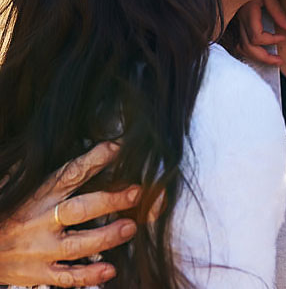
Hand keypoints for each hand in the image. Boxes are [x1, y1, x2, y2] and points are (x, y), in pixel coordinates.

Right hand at [0, 142, 139, 286]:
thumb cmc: (9, 210)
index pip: (70, 173)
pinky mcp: (37, 272)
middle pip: (78, 209)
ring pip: (76, 244)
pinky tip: (110, 270)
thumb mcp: (26, 185)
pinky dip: (88, 276)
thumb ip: (56, 173)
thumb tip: (95, 148)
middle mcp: (40, 221)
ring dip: (106, 237)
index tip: (118, 148)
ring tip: (130, 227)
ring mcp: (39, 249)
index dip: (95, 159)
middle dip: (109, 201)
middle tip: (135, 193)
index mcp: (39, 195)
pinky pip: (66, 276)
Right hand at [236, 0, 285, 65]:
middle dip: (264, 57)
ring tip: (271, 59)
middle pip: (247, 47)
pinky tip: (258, 49)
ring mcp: (235, 20)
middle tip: (280, 61)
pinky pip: (238, 40)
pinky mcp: (235, 20)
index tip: (284, 37)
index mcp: (247, 12)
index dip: (271, 40)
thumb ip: (277, 11)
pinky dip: (248, 48)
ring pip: (240, 46)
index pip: (256, 37)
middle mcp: (238, 18)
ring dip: (255, 56)